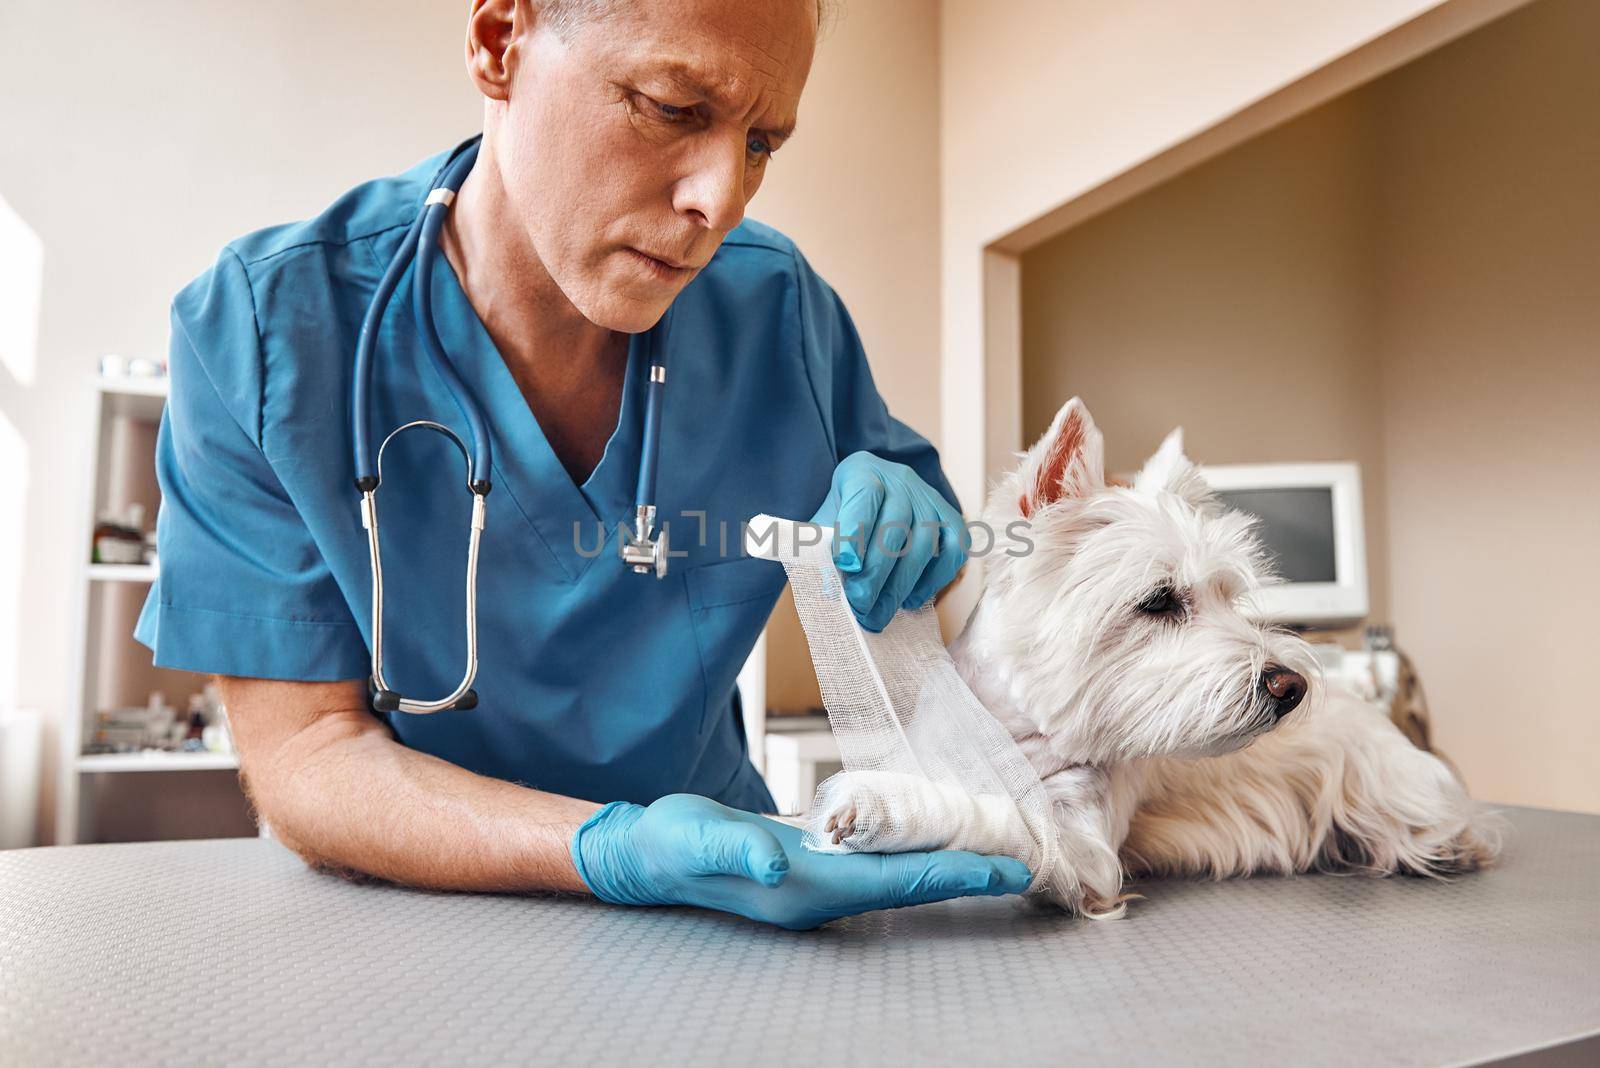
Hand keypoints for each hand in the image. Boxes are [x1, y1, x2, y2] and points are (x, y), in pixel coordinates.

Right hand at [570, 794, 1031, 930]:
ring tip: (994, 841)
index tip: (1008, 867)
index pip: (902, 882)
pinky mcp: (812, 861)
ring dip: (948, 860)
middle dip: (970, 871)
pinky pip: (880, 857)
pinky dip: (914, 844)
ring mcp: (820, 879)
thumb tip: (780, 862)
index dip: (958, 874)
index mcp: (810, 889)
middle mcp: (825, 891)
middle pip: (915, 883)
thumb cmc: (673, 845)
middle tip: (1026, 854)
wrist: (647, 852)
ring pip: (902, 871)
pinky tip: (932, 829)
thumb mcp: (699, 839)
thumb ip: (738, 847)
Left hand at [810, 451, 966, 631]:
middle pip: (894, 527)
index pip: (863, 494)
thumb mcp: (824, 524)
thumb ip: (822, 549)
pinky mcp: (952, 520)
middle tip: (861, 607)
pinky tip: (909, 599)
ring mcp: (930, 499)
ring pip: (923, 544)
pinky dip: (932, 580)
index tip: (845, 565)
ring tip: (879, 614)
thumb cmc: (844, 518)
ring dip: (900, 586)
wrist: (876, 503)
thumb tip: (828, 589)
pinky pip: (952, 551)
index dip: (855, 530)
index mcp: (861, 471)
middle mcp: (900, 480)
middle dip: (876, 574)